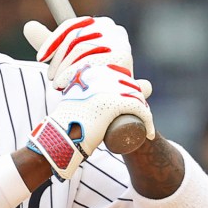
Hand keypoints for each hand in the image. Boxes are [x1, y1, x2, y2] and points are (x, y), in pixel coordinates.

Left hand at [23, 16, 134, 87]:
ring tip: (58, 84)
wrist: (113, 103)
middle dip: (58, 58)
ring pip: (80, 49)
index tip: (40, 58)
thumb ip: (52, 44)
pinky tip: (67, 86)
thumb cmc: (90, 79)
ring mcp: (120, 43)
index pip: (72, 26)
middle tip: (50, 76)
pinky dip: (73, 73)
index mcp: (102, 25)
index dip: (53, 42)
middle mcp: (115, 30)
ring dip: (64, 68)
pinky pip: (89, 61)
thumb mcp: (69, 59)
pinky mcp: (122, 58)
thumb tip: (28, 26)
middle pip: (75, 37)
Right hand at [27, 64, 154, 179]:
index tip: (128, 108)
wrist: (58, 137)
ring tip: (144, 126)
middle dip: (138, 100)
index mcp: (89, 70)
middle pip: (130, 84)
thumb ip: (89, 93)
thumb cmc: (67, 122)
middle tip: (139, 118)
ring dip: (143, 111)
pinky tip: (149, 135)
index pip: (120, 76)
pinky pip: (140, 109)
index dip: (128, 92)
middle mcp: (98, 74)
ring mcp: (106, 87)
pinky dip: (148, 122)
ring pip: (137, 95)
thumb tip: (101, 93)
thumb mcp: (79, 102)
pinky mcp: (114, 101)